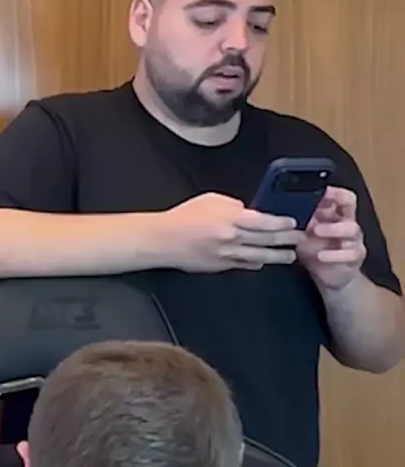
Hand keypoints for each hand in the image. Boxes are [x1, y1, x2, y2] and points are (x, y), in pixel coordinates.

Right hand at [163, 192, 300, 272]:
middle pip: (266, 240)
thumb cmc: (185, 216)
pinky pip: (244, 265)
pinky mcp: (221, 267)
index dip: (281, 223)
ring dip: (277, 257)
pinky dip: (256, 263)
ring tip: (291, 256)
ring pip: (259, 257)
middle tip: (301, 239)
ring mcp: (228, 255)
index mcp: (231, 218)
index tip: (293, 222)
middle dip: (286, 240)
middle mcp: (233, 238)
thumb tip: (248, 212)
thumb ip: (233, 205)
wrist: (164, 240)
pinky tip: (264, 263)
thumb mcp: (211, 199)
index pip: (264, 222)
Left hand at [296, 186, 366, 290]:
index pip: (339, 194)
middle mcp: (346, 222)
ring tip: (316, 231)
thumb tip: (284, 206)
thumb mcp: (303, 232)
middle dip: (335, 202)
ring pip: (351, 228)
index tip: (321, 190)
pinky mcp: (355, 257)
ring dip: (333, 228)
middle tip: (317, 209)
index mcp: (334, 213)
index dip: (333, 190)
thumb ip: (300, 219)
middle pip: (350, 203)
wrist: (326, 276)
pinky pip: (350, 253)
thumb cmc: (314, 249)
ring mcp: (353, 239)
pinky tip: (321, 256)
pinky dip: (334, 254)